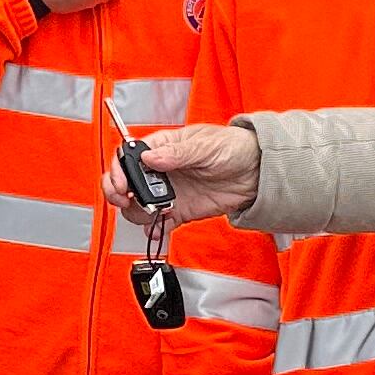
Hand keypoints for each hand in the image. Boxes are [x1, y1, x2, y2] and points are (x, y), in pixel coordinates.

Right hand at [113, 120, 259, 225]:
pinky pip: (158, 224)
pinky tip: (159, 227)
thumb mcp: (205, 145)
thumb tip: (151, 157)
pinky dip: (154, 230)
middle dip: (120, 194)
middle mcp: (160, 171)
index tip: (121, 183)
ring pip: (137, 206)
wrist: (256, 172)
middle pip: (125, 184)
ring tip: (155, 212)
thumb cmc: (232, 147)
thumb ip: (177, 153)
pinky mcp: (179, 211)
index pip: (127, 157)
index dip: (118, 170)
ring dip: (139, 213)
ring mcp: (169, 192)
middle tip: (126, 200)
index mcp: (162, 147)